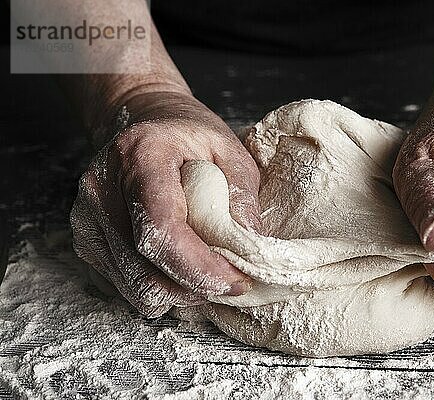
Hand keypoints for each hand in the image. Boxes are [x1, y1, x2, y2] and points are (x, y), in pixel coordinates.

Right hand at [71, 93, 258, 316]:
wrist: (141, 122)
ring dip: (179, 292)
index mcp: (141, 157)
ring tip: (206, 272)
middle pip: (146, 267)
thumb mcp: (229, 150)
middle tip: (232, 281)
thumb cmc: (187, 136)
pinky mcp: (85, 241)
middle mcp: (102, 190)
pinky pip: (126, 286)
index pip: (162, 228)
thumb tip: (253, 247)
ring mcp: (87, 219)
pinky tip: (179, 267)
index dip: (200, 267)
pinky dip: (160, 288)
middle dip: (197, 287)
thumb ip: (241, 196)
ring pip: (136, 287)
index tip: (237, 281)